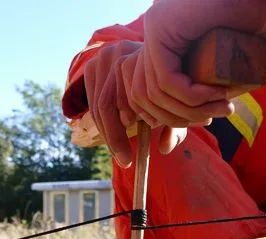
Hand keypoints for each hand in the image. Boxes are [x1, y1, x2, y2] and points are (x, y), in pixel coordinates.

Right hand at [83, 40, 202, 165]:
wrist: (143, 61)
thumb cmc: (166, 89)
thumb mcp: (175, 107)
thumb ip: (175, 127)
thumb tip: (165, 148)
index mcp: (146, 57)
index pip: (133, 96)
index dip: (135, 124)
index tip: (137, 150)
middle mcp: (121, 51)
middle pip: (109, 102)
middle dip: (115, 135)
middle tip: (125, 159)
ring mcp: (103, 57)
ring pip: (99, 105)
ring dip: (109, 131)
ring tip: (121, 151)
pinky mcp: (90, 67)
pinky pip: (92, 102)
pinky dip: (101, 123)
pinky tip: (113, 137)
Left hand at [138, 0, 265, 136]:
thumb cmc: (264, 23)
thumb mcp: (235, 69)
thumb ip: (213, 90)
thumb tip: (194, 117)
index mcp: (167, 42)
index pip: (149, 94)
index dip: (175, 116)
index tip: (210, 117)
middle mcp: (156, 34)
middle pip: (145, 96)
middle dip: (181, 118)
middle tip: (216, 115)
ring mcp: (155, 28)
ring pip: (154, 93)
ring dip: (190, 112)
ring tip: (222, 107)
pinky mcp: (160, 27)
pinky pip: (165, 80)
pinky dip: (191, 97)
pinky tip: (216, 93)